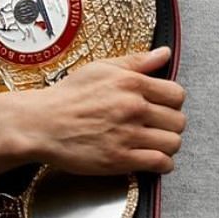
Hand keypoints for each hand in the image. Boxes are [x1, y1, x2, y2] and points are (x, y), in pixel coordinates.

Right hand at [21, 47, 185, 174]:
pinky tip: (154, 160)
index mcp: (132, 83)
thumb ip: (137, 61)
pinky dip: (163, 164)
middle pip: (178, 121)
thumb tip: (165, 53)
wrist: (40, 124)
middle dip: (171, 125)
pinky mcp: (119, 159)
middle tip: (158, 127)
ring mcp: (127, 134)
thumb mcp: (101, 68)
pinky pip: (159, 163)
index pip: (177, 95)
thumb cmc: (68, 96)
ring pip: (173, 143)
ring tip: (156, 144)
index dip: (173, 103)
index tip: (163, 108)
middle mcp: (133, 108)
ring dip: (168, 145)